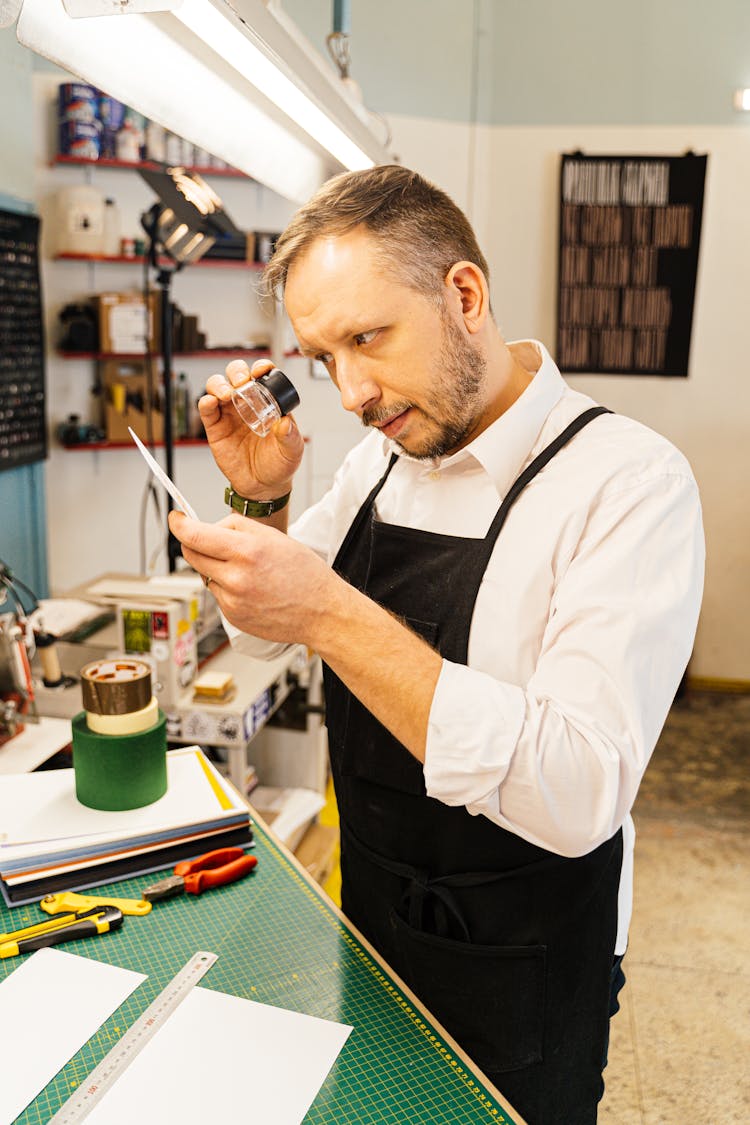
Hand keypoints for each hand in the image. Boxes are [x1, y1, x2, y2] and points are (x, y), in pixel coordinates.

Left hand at [169, 511, 344, 646]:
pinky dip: (227, 587)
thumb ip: (237, 527)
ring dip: (215, 567)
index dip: (179, 525)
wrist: (321, 612)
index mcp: (247, 552)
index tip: (176, 519)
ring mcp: (232, 600)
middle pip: (192, 555)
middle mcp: (236, 578)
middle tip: (209, 540)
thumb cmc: (304, 574)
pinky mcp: (232, 616)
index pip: (195, 536)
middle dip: (195, 543)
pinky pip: (217, 594)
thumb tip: (210, 527)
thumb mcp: (274, 537)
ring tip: (248, 571)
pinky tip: (252, 588)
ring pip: (205, 574)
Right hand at [198, 358, 303, 500]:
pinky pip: (206, 409)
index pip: (262, 376)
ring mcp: (229, 413)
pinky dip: (205, 401)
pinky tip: (211, 403)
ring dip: (219, 384)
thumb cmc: (279, 464)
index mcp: (268, 402)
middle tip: (241, 381)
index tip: (262, 371)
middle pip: (236, 374)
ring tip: (226, 394)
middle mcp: (247, 403)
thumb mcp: (292, 450)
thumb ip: (290, 437)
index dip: (261, 368)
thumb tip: (285, 423)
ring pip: (217, 386)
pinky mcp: (215, 427)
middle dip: (237, 371)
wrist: (263, 486)